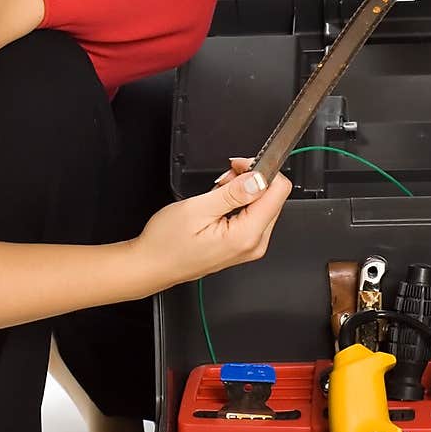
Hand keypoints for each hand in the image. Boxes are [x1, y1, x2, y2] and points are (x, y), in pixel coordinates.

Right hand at [135, 166, 291, 289]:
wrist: (152, 266)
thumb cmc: (166, 243)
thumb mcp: (197, 208)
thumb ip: (232, 193)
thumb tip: (259, 178)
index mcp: (246, 235)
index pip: (279, 191)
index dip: (262, 170)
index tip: (240, 165)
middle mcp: (254, 244)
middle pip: (273, 197)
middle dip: (251, 180)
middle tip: (223, 179)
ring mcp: (250, 247)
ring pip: (263, 205)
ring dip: (244, 191)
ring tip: (217, 193)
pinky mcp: (243, 246)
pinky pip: (252, 216)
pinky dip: (239, 203)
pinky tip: (220, 204)